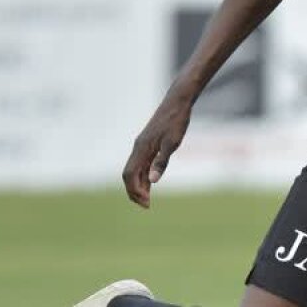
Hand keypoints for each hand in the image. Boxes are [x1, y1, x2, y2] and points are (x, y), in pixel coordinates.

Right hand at [122, 93, 192, 207]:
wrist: (178, 101)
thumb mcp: (172, 142)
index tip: (147, 202)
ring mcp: (142, 145)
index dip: (135, 190)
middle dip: (134, 191)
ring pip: (134, 169)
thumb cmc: (176, 120)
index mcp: (141, 148)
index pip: (129, 175)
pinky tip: (151, 181)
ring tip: (148, 199)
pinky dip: (143, 175)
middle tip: (146, 205)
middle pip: (129, 175)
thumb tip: (152, 181)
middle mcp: (138, 147)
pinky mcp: (148, 143)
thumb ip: (161, 162)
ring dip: (139, 185)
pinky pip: (141, 163)